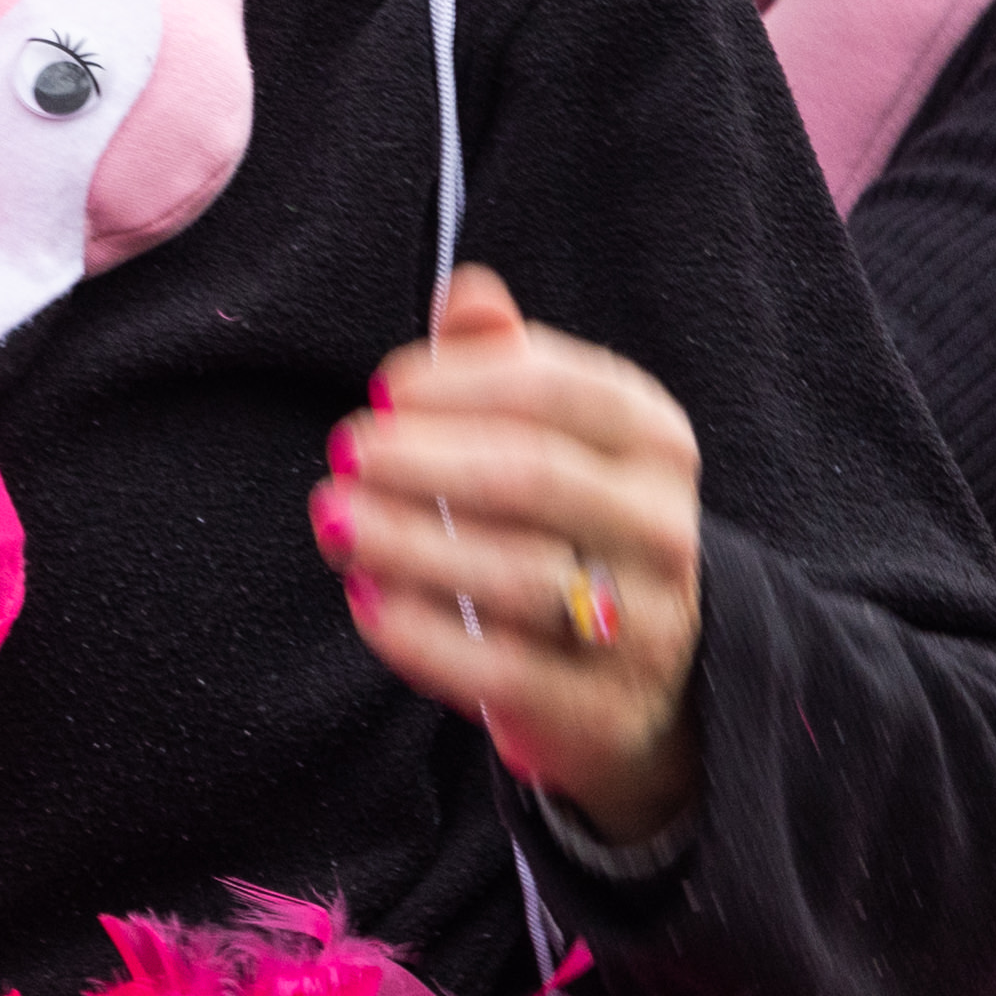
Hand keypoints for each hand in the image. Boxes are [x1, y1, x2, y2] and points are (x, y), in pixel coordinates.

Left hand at [318, 263, 707, 843]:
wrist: (637, 679)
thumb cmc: (563, 524)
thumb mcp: (552, 434)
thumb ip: (503, 363)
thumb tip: (467, 288)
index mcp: (652, 441)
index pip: (558, 388)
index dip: (460, 382)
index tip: (385, 387)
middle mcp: (662, 528)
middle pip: (535, 477)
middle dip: (426, 459)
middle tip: (346, 449)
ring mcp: (640, 624)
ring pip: (518, 575)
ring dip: (408, 542)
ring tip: (334, 517)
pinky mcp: (597, 707)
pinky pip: (501, 669)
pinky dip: (421, 633)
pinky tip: (364, 597)